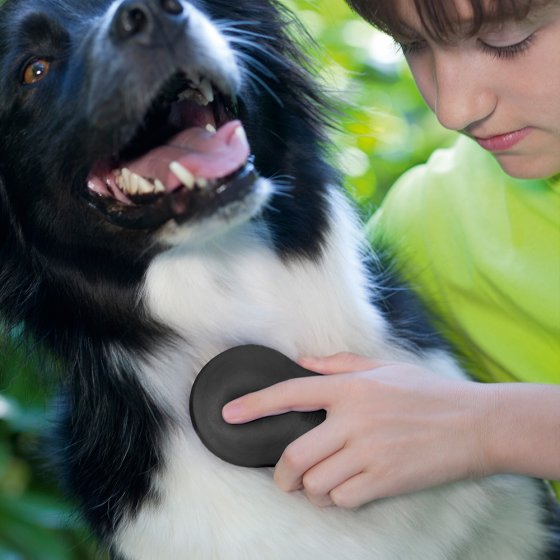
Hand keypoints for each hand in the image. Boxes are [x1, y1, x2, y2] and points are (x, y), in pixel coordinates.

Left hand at [222, 352, 490, 508]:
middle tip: (285, 478)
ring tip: (324, 482)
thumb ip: (339, 364)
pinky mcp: (385, 479)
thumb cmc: (428, 393)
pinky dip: (337, 499)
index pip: (291, 392)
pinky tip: (347, 489)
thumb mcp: (384, 367)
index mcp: (350, 388)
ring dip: (313, 489)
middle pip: (295, 455)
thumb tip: (304, 361)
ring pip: (315, 483)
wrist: (474, 423)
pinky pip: (342, 499)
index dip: (255, 404)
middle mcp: (354, 419)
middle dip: (282, 474)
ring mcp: (369, 452)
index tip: (230, 414)